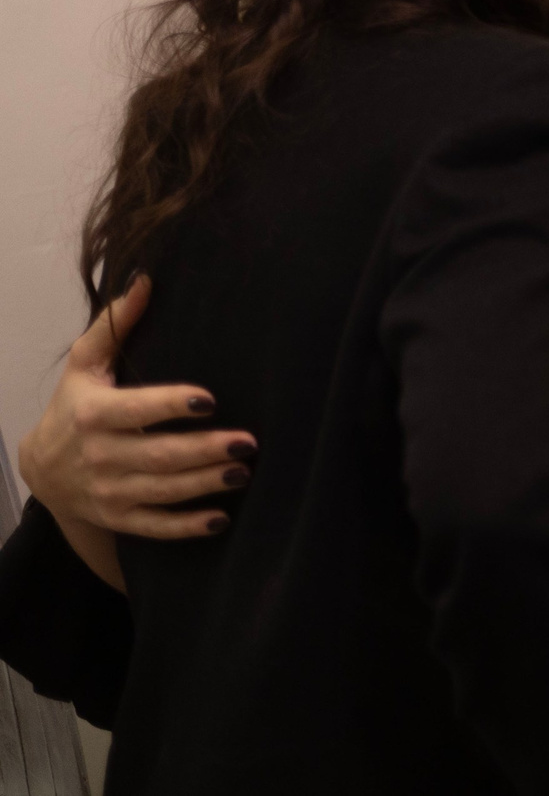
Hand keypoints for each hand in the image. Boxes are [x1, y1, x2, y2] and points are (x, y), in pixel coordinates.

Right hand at [20, 275, 255, 539]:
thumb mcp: (85, 365)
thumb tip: (146, 279)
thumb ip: (114, 325)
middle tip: (248, 442)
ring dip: (204, 484)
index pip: (135, 410)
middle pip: (158, 456)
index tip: (210, 399)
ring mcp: (107, 491)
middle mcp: (98, 456)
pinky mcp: (117, 517)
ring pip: (161, 491)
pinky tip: (220, 518)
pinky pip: (154, 527)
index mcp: (94, 414)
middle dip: (204, 450)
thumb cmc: (74, 407)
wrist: (41, 470)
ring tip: (243, 471)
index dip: (170, 406)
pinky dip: (186, 527)